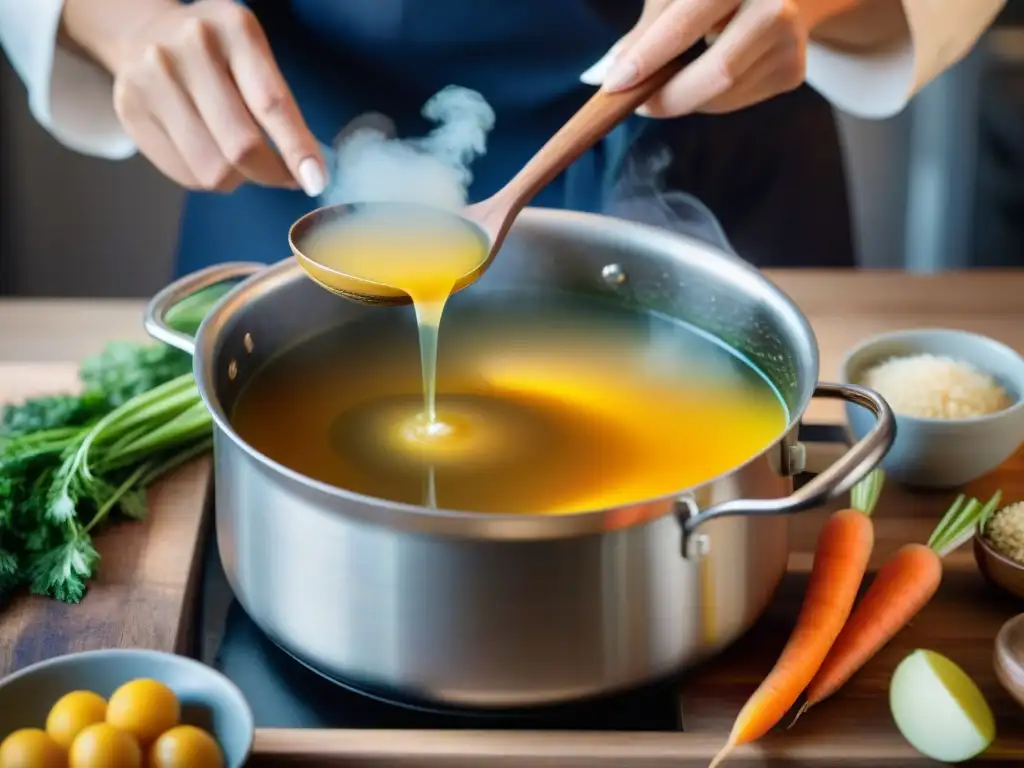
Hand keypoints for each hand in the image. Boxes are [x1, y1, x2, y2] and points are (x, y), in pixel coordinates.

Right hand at [109, 0, 323, 193]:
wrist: (147, 34)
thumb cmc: (218, 54)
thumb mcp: (254, 56)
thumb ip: (279, 106)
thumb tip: (309, 172)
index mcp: (234, 29)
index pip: (272, 104)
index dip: (297, 150)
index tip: (316, 181)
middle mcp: (189, 48)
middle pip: (240, 146)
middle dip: (271, 174)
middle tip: (285, 176)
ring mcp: (152, 78)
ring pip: (212, 169)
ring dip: (238, 178)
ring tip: (239, 159)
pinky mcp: (131, 110)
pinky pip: (185, 175)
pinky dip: (208, 178)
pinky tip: (208, 152)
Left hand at [603, 0, 855, 115]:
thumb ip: (649, 28)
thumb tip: (604, 72)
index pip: (688, 20)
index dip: (649, 55)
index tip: (615, 83)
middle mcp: (776, 4)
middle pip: (719, 72)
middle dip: (669, 97)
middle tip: (636, 104)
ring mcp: (792, 41)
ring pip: (724, 95)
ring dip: (685, 98)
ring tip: (668, 83)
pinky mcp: (793, 71)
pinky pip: (735, 100)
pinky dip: (707, 97)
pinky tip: (706, 74)